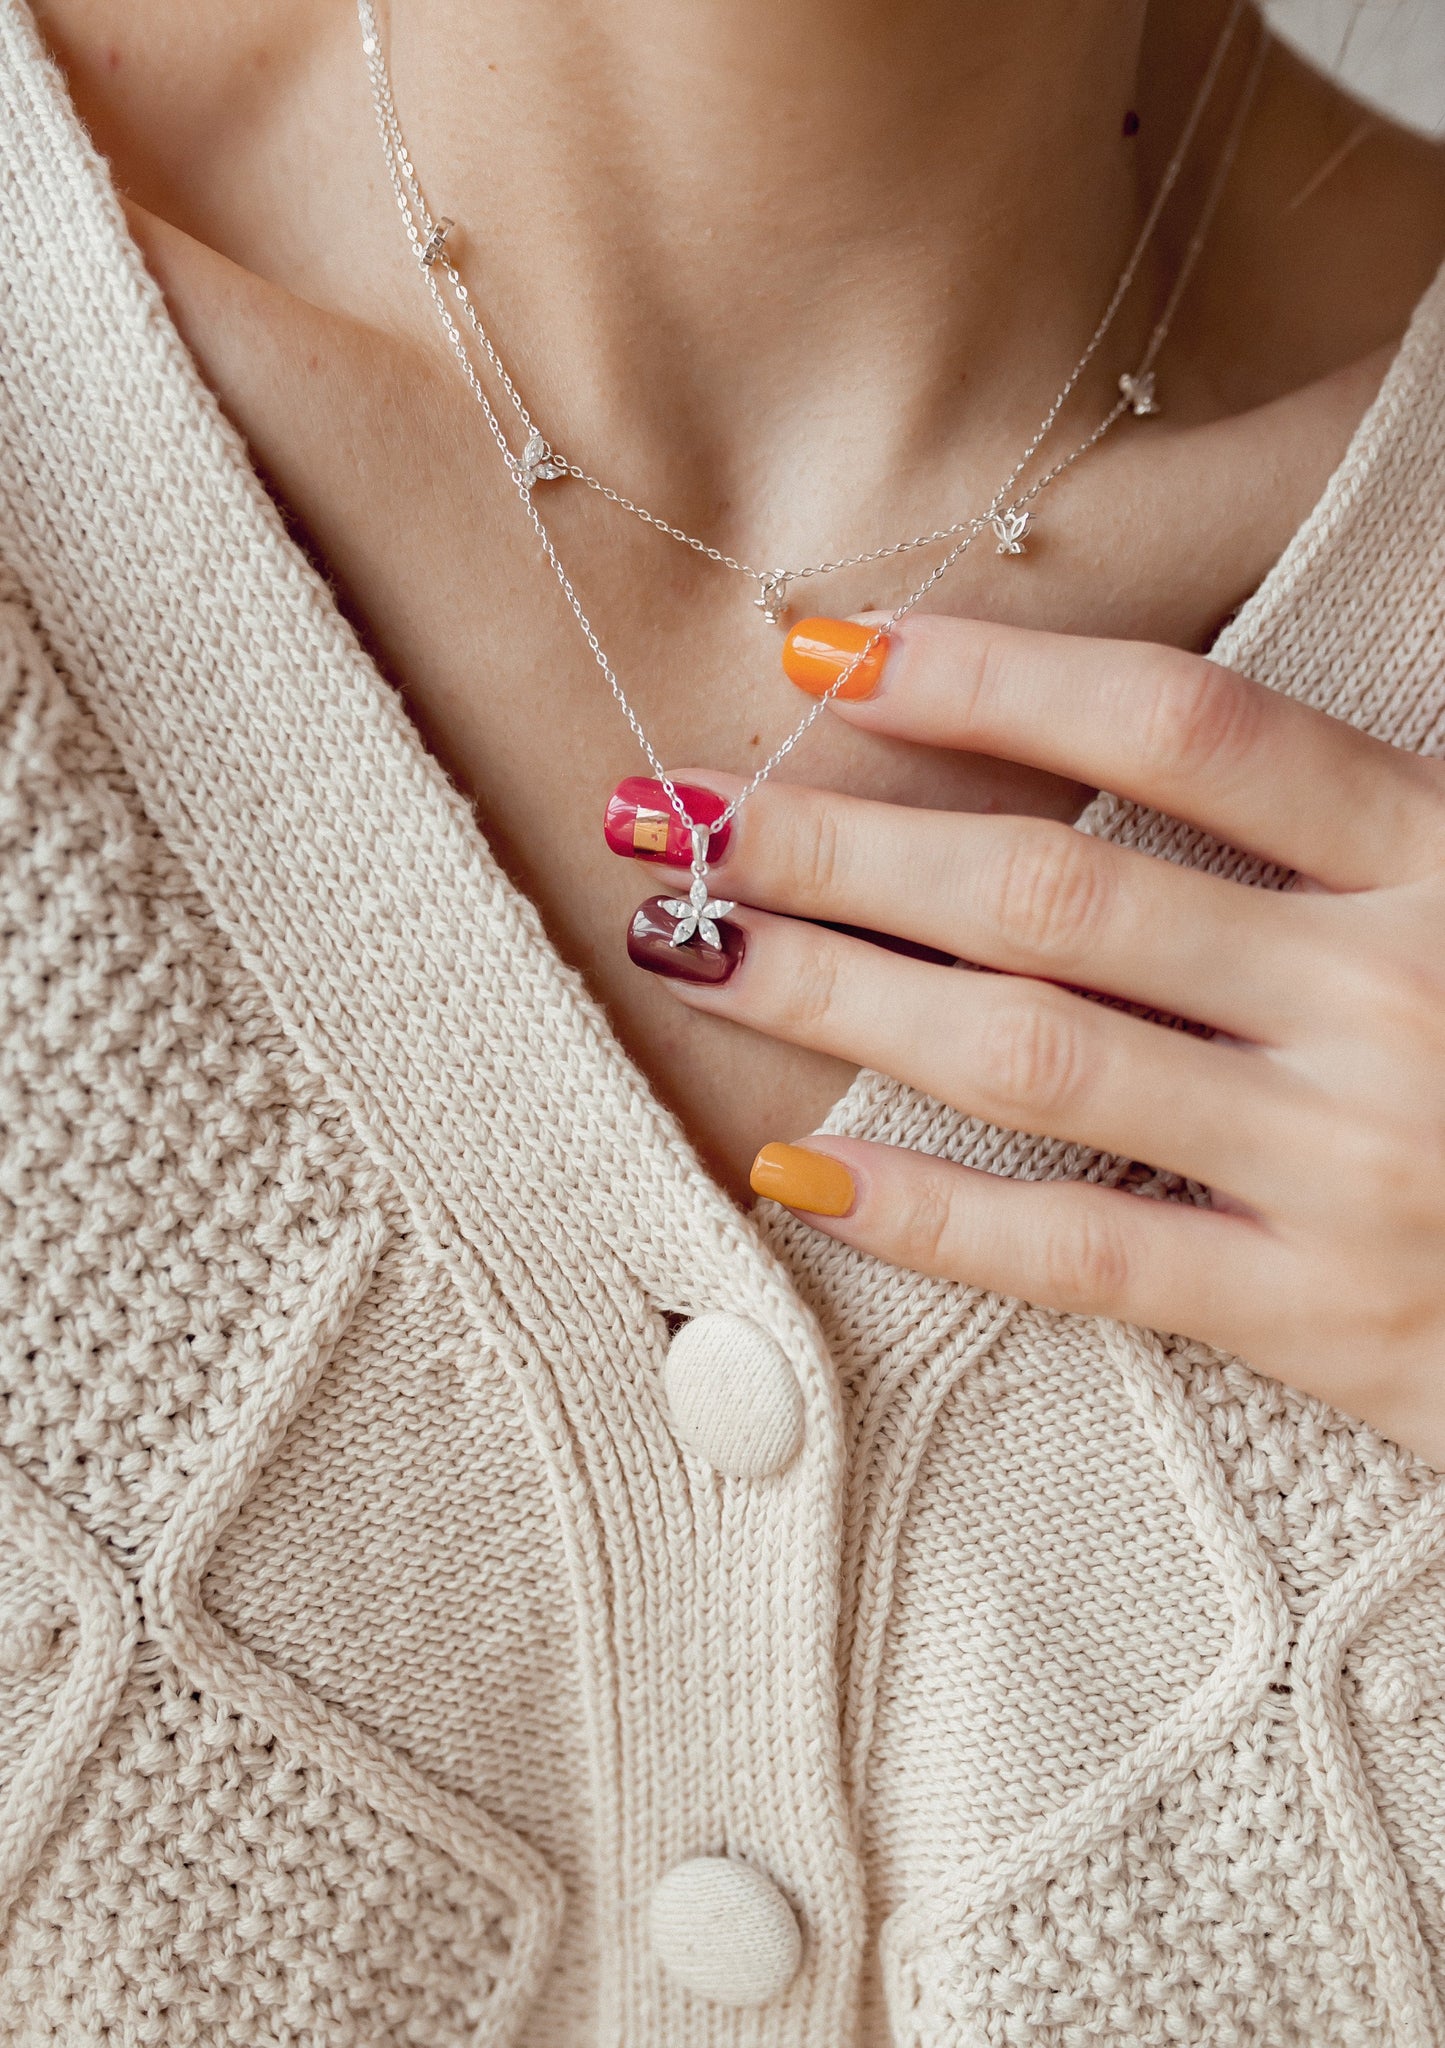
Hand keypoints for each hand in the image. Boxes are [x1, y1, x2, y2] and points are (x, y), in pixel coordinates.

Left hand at [619, 614, 1444, 1468]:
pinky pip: (1081, 1258)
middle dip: (846, 848)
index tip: (829, 650)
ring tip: (694, 953)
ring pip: (1037, 1061)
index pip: (1184, 730)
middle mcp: (1388, 997)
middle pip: (1059, 894)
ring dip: (839, 1001)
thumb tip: (1153, 741)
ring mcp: (1346, 1166)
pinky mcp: (1315, 1318)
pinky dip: (930, 1218)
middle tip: (680, 816)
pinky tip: (797, 1174)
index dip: (991, 677)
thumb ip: (1359, 826)